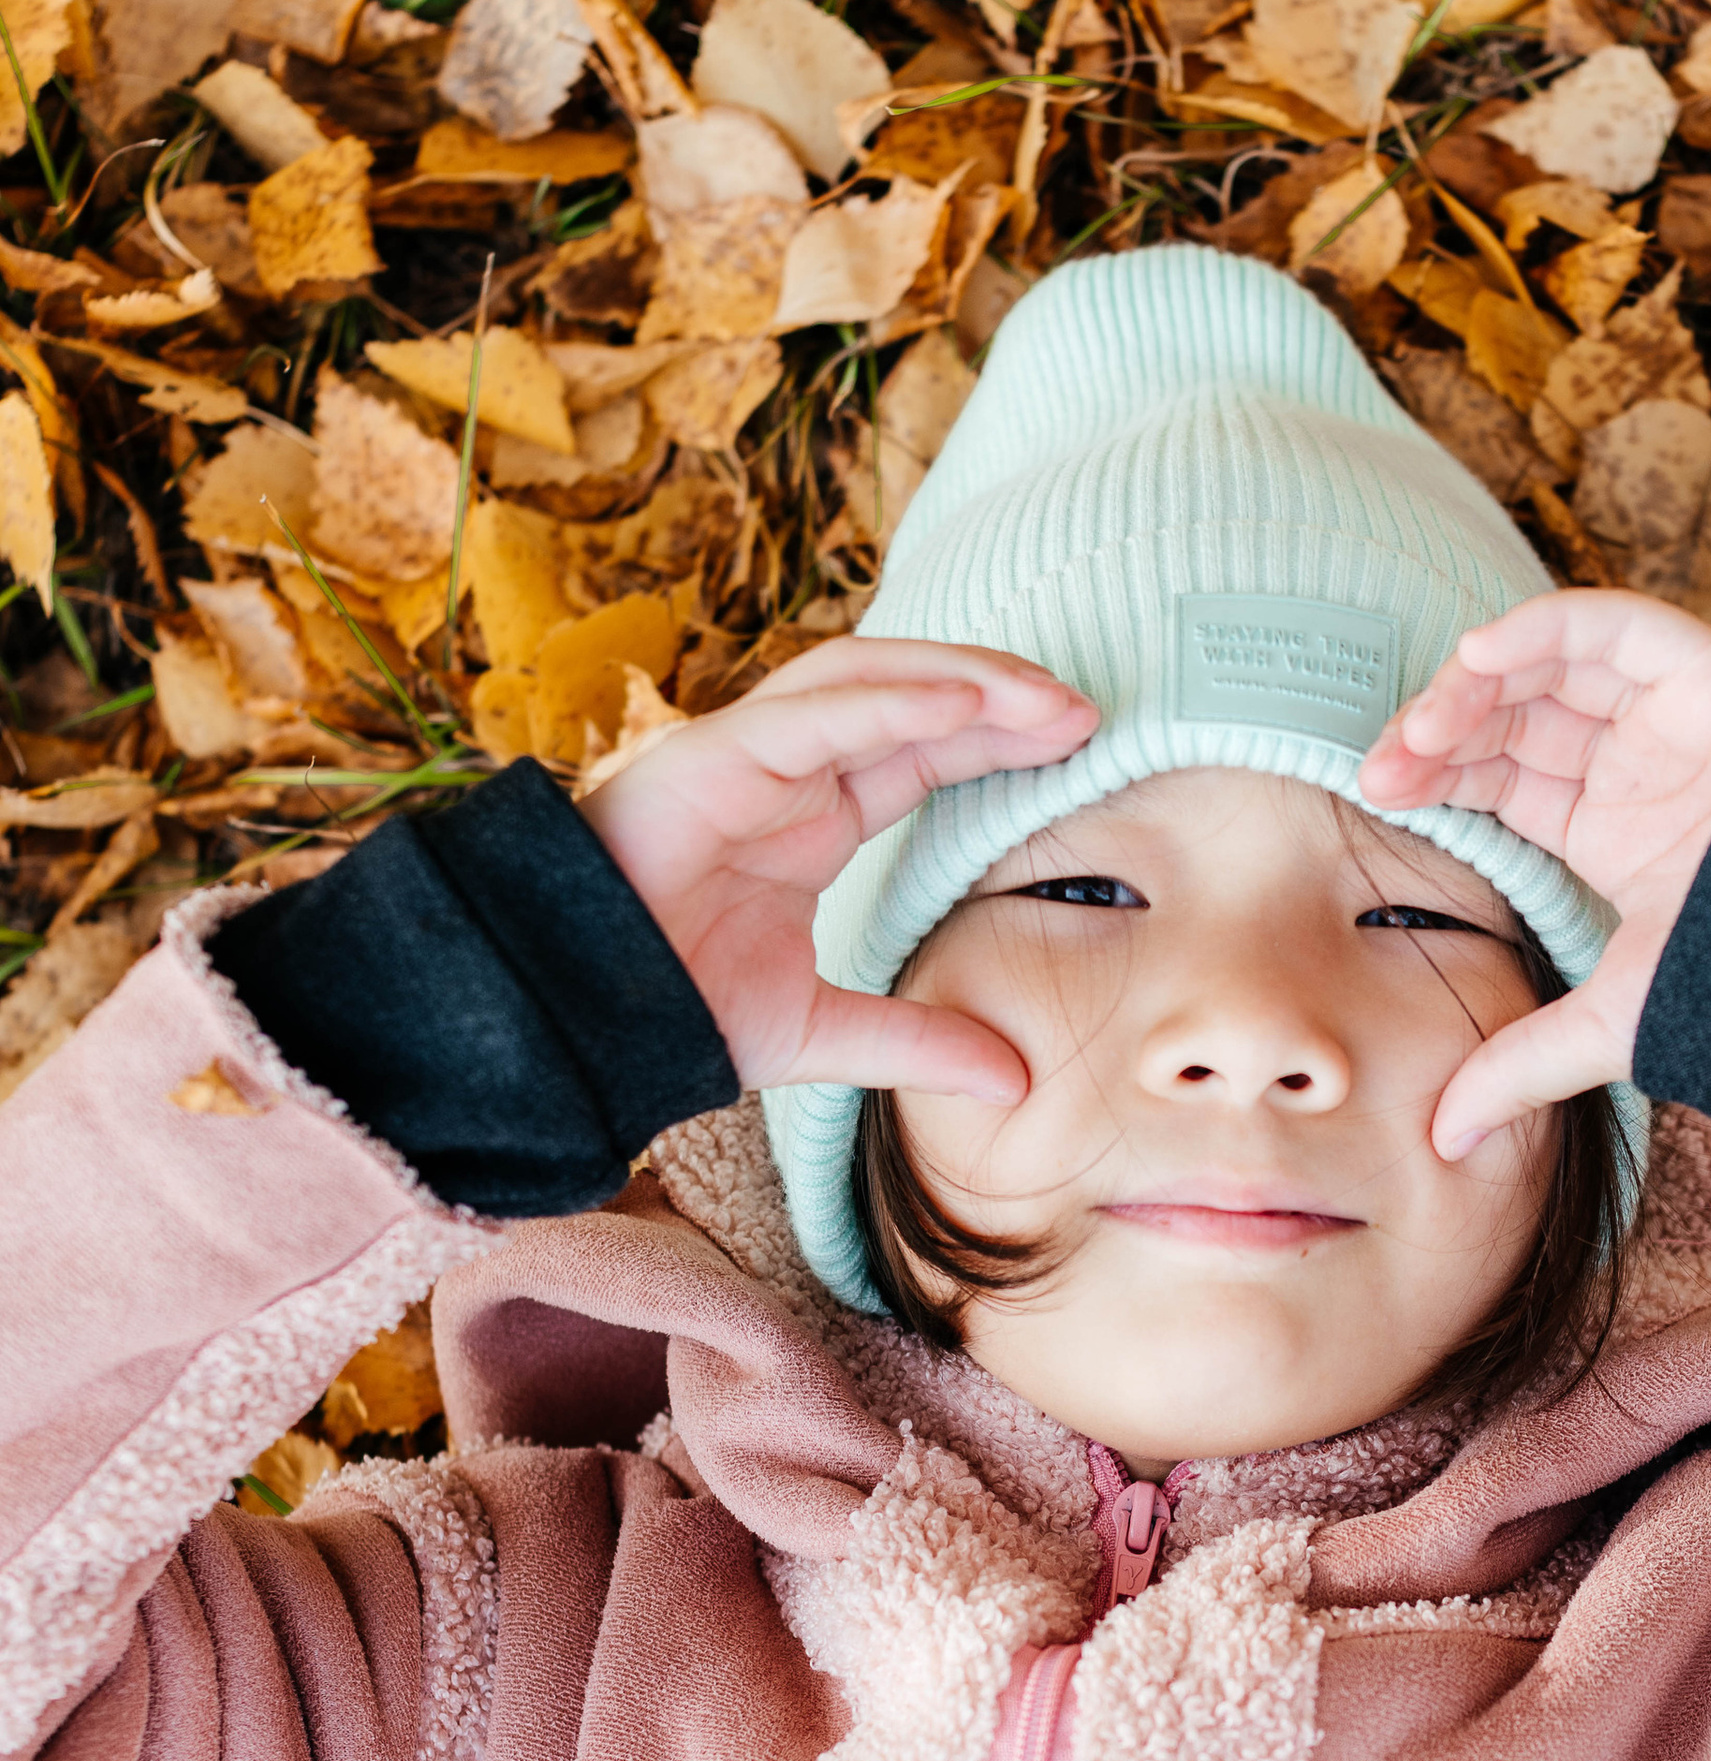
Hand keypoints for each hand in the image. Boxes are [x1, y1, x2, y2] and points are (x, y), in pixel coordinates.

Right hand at [584, 636, 1095, 1096]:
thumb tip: (1017, 1082)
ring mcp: (744, 756)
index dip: (997, 740)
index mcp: (809, 819)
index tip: (1079, 746)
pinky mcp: (708, 758)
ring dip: (959, 679)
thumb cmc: (672, 1011)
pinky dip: (891, 701)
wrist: (574, 1023)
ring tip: (1043, 697)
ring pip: (865, 681)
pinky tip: (963, 703)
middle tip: (1086, 712)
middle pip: (908, 700)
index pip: (921, 753)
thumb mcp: (821, 1033)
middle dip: (997, 697)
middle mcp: (783, 774)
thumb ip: (916, 1044)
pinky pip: (814, 714)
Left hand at [1361, 595, 1710, 1155]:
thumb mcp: (1607, 1023)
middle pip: (1510, 716)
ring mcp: (1668, 713)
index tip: (1376, 791)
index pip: (1499, 776)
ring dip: (1474, 683)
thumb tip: (1445, 1143)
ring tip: (1423, 725)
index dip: (1436, 774)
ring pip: (1548, 664)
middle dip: (1438, 731)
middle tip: (1384, 765)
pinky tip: (1480, 657)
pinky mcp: (1706, 673)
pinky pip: (1612, 625)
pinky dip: (1541, 628)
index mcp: (1607, 827)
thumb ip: (1521, 1069)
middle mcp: (1633, 762)